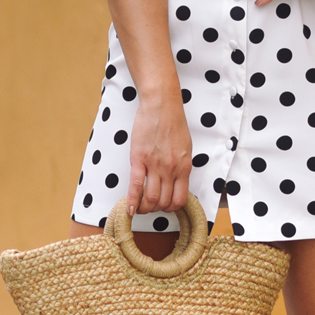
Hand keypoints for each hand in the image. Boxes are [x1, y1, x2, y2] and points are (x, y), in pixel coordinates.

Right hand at [126, 86, 192, 214]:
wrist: (161, 105)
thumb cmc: (173, 123)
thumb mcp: (185, 147)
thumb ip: (181, 166)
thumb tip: (176, 181)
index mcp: (184, 167)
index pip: (180, 199)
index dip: (171, 208)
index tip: (164, 206)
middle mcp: (171, 170)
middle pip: (164, 202)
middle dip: (156, 209)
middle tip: (150, 207)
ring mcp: (155, 165)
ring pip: (150, 198)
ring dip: (144, 208)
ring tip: (140, 208)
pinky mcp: (139, 159)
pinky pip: (135, 186)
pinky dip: (132, 201)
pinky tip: (129, 209)